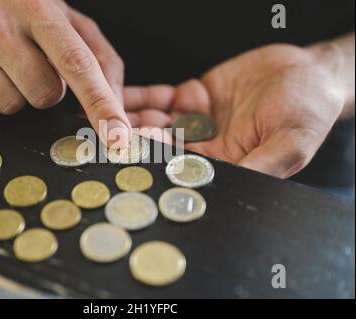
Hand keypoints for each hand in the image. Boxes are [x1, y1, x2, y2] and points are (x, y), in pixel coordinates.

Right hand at [0, 0, 129, 145]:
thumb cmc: (30, 17)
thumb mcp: (73, 26)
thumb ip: (103, 63)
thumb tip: (117, 111)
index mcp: (41, 11)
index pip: (77, 64)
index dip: (100, 104)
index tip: (117, 137)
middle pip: (45, 96)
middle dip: (47, 91)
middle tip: (33, 66)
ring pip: (12, 106)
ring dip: (17, 96)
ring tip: (8, 68)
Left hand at [125, 44, 348, 177]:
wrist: (307, 72)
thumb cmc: (308, 110)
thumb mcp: (290, 142)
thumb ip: (260, 164)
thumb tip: (232, 187)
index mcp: (225, 164)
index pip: (183, 167)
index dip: (158, 159)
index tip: (133, 151)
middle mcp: (206, 146)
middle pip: (162, 146)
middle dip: (136, 139)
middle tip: (109, 132)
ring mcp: (196, 121)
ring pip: (155, 122)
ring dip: (131, 118)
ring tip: (105, 113)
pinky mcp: (192, 96)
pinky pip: (160, 98)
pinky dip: (140, 97)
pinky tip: (118, 95)